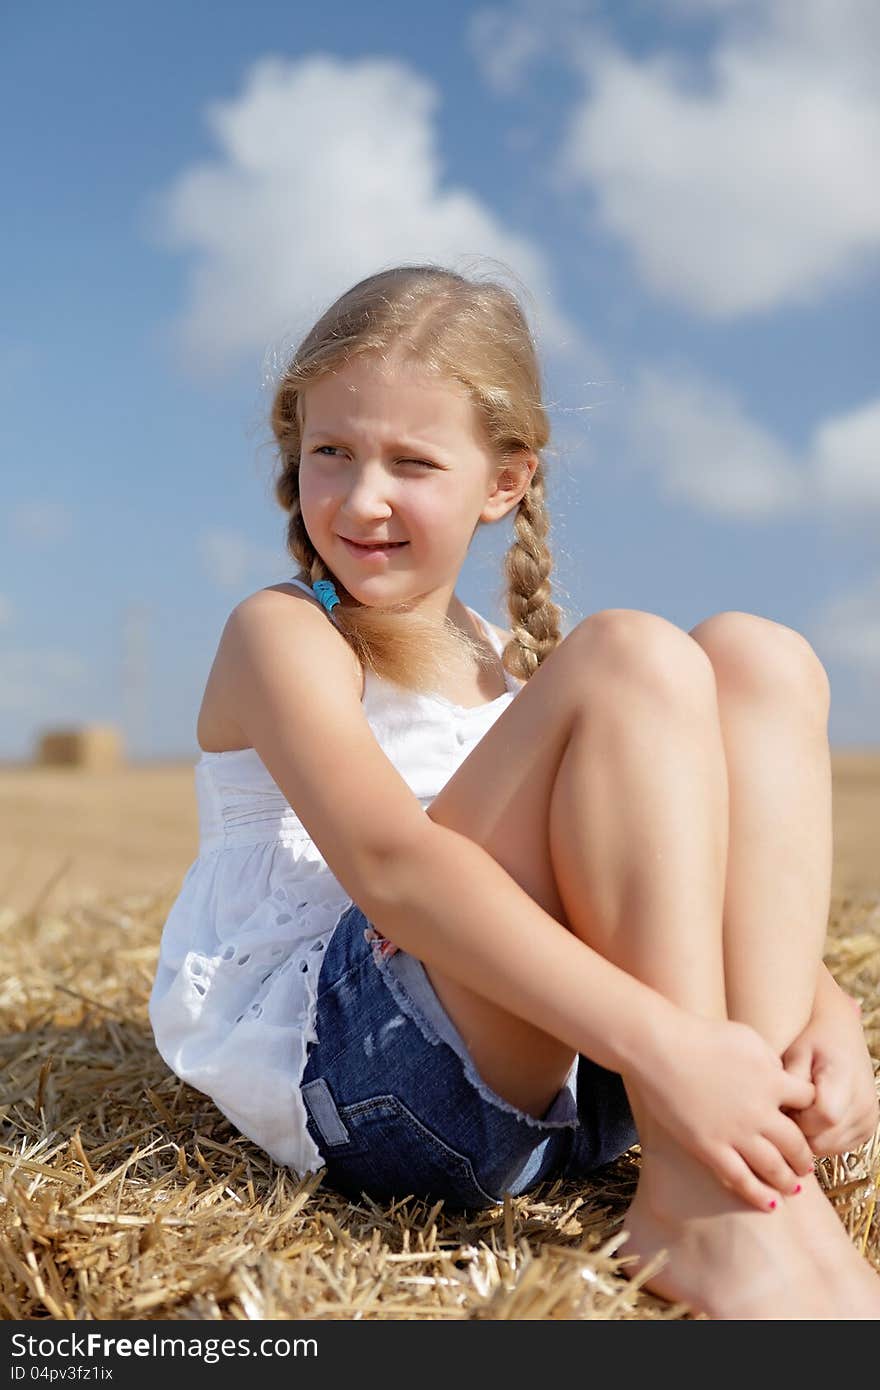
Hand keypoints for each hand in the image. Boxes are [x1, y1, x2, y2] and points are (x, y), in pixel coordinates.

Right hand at [635, 1011, 816, 1212]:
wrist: (659, 1049)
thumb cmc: (701, 1036)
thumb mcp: (747, 1038)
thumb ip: (770, 1060)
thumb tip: (780, 1076)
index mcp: (772, 1080)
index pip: (808, 1101)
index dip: (810, 1109)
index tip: (805, 1120)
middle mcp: (760, 1112)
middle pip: (796, 1143)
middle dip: (804, 1158)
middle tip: (806, 1166)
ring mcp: (735, 1133)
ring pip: (774, 1167)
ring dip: (788, 1180)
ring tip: (793, 1188)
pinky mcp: (710, 1148)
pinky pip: (740, 1179)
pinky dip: (758, 1194)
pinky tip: (769, 1204)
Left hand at [782, 984, 878, 1156]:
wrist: (840, 1032)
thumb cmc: (813, 1039)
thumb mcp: (796, 1053)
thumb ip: (791, 1084)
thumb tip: (783, 1116)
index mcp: (847, 1082)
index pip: (823, 1119)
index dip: (797, 1118)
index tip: (783, 1103)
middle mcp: (864, 1105)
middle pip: (824, 1140)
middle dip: (798, 1131)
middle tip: (786, 1107)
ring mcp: (869, 1119)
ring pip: (829, 1147)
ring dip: (809, 1135)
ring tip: (799, 1108)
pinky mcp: (868, 1128)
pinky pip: (838, 1146)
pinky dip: (822, 1137)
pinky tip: (811, 1115)